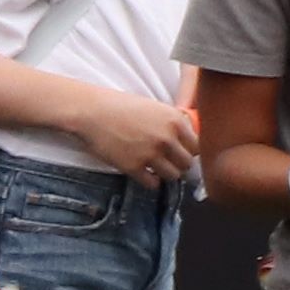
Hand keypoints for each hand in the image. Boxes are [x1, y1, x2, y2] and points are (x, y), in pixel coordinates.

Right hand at [66, 84, 199, 182]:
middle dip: (179, 164)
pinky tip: (143, 173)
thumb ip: (172, 122)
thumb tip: (187, 137)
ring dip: (166, 174)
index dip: (189, 150)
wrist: (91, 112)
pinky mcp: (134, 167)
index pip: (198, 146)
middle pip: (187, 163)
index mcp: (175, 120)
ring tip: (156, 169)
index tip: (180, 152)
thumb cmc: (119, 106)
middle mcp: (167, 138)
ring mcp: (150, 154)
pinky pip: (152, 184)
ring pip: (173, 176)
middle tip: (168, 162)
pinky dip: (150, 181)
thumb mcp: (153, 107)